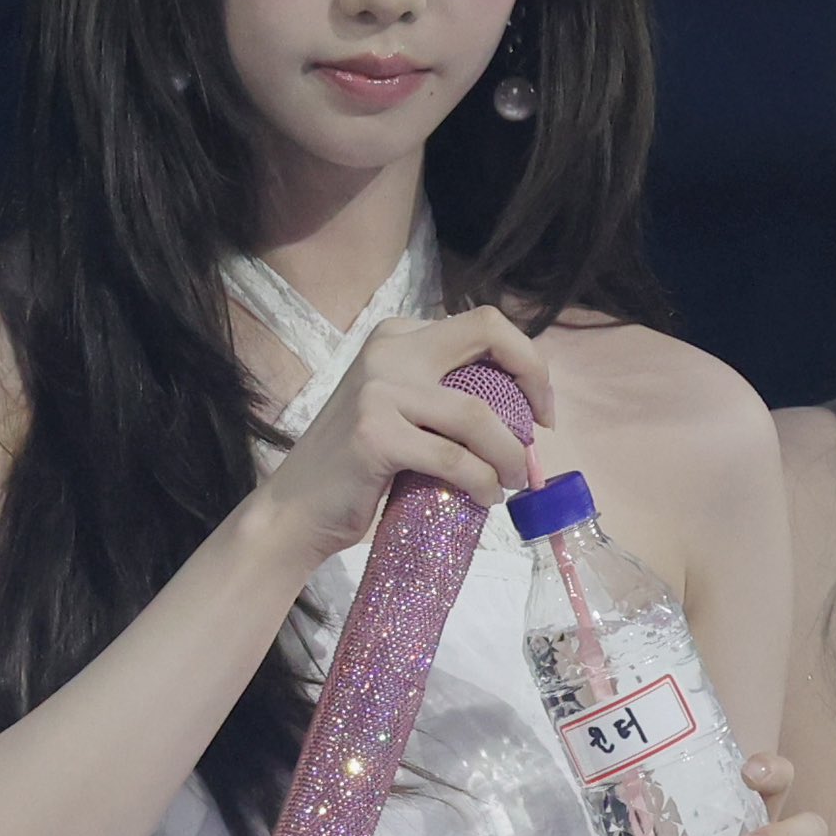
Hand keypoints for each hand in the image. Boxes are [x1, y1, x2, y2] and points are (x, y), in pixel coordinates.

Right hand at [264, 306, 554, 565]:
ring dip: (510, 454)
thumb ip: (443, 394)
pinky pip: (454, 459)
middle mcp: (389, 350)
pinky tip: (485, 498)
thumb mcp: (398, 408)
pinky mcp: (375, 435)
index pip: (482, 326)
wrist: (294, 509)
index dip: (526, 362)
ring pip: (478, 413)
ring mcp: (378, 390)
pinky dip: (483, 483)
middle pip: (487, 332)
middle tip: (540, 429)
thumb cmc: (356, 467)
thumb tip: (520, 413)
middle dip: (533, 376)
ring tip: (515, 480)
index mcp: (397, 336)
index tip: (538, 409)